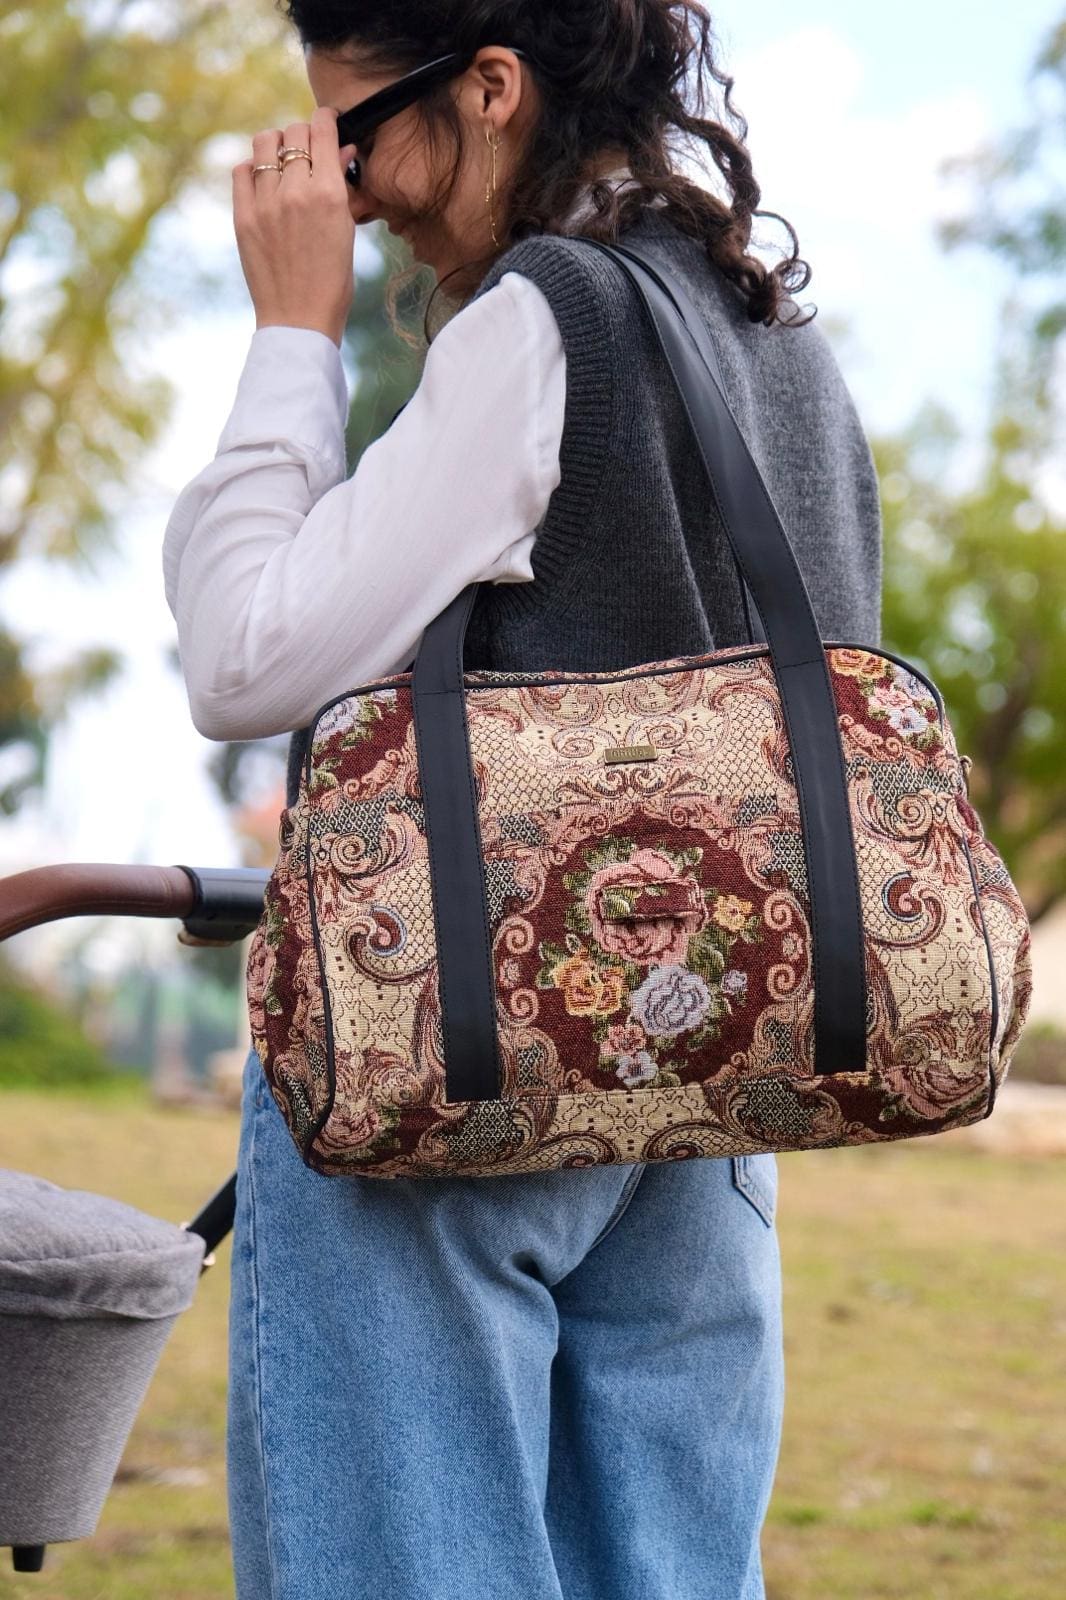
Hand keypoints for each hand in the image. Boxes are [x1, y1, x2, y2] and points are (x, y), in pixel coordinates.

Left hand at [232, 107, 358, 346]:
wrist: (300, 319)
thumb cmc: (332, 281)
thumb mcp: (346, 230)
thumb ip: (341, 185)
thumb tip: (342, 150)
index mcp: (329, 194)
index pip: (322, 130)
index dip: (326, 119)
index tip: (327, 123)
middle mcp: (295, 192)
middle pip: (293, 132)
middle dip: (303, 134)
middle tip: (307, 150)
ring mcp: (265, 203)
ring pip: (264, 142)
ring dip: (276, 145)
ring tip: (282, 162)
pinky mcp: (243, 217)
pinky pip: (241, 170)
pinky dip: (253, 168)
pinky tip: (263, 182)